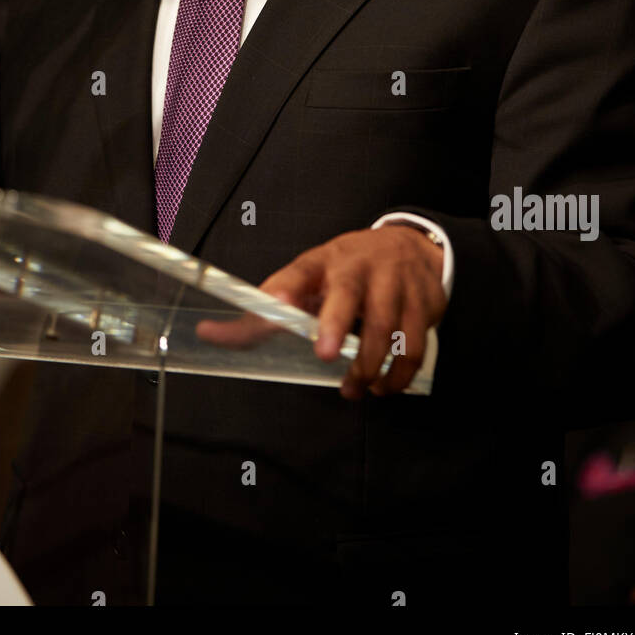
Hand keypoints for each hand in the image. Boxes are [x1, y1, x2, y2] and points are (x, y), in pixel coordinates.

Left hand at [196, 225, 446, 398]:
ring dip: (370, 367)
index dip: (285, 285)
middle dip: (337, 323)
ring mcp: (395, 280)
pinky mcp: (425, 300)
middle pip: (348, 293)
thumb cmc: (346, 270)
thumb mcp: (308, 279)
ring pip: (386, 326)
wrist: (409, 245)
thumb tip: (210, 333)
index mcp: (323, 262)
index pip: (299, 271)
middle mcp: (359, 266)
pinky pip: (415, 344)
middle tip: (325, 354)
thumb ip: (265, 310)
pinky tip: (386, 385)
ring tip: (357, 389)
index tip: (275, 300)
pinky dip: (400, 373)